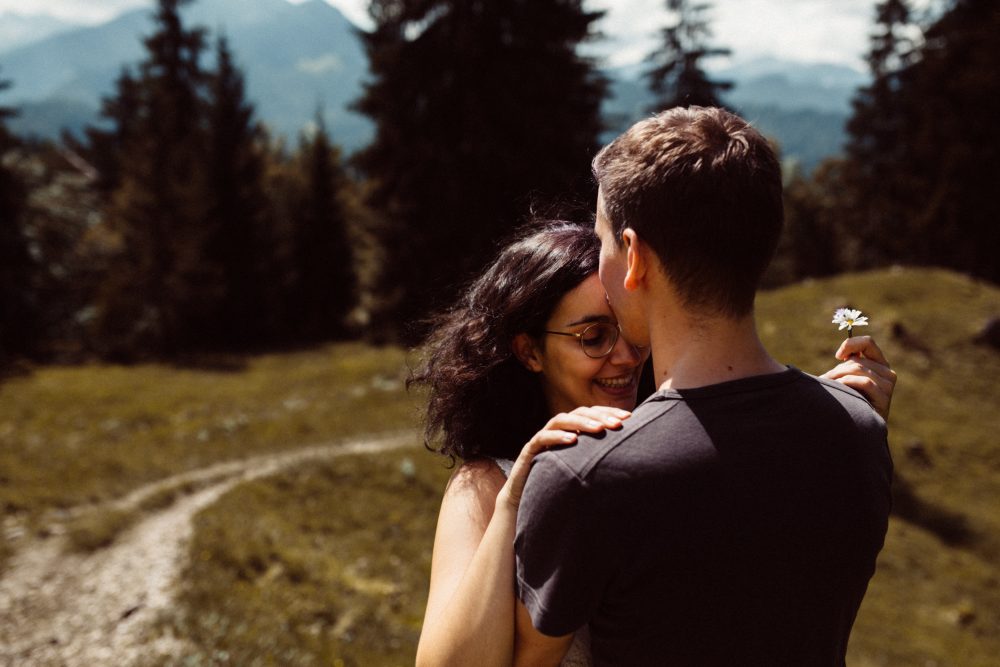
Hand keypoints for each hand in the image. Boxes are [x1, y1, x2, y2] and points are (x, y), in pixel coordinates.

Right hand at [499, 406, 629, 510]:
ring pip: (560, 421)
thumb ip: (598, 460)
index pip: (591, 414)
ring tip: (599, 429)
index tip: (628, 418)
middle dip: (599, 416)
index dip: (608, 413)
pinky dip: (557, 437)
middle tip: (617, 423)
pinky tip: (573, 440)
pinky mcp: (530, 451)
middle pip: (578, 413)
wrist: (526, 501)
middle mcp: (558, 431)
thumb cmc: (558, 485)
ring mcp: (543, 439)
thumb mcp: (582, 470)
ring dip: (581, 423)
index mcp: (572, 432)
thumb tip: (630, 458)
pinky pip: (542, 438)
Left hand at [821, 335, 896, 420]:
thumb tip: (841, 354)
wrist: (856, 430)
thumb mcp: (847, 379)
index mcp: (879, 365)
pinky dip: (849, 383)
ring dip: (839, 377)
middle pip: (857, 361)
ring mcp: (888, 386)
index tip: (838, 356)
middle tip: (825, 381)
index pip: (868, 343)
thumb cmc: (848, 402)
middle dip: (837, 370)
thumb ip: (849, 365)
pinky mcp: (885, 399)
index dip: (851, 344)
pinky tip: (840, 391)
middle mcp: (887, 373)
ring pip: (859, 370)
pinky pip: (865, 382)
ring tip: (831, 388)